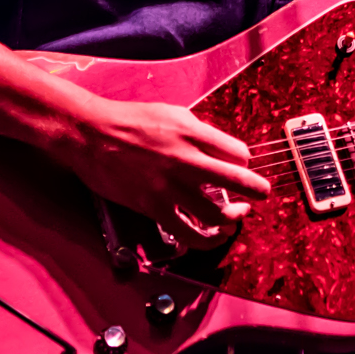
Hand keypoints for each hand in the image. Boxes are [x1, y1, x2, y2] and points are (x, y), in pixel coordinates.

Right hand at [62, 98, 271, 248]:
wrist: (92, 133)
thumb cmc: (130, 120)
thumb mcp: (173, 113)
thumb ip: (198, 132)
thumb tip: (219, 149)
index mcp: (193, 133)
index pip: (239, 153)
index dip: (244, 162)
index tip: (240, 166)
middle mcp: (186, 159)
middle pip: (238, 180)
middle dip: (257, 190)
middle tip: (262, 194)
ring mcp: (170, 186)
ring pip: (217, 213)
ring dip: (234, 219)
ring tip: (237, 217)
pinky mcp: (153, 207)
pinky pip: (188, 233)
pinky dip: (205, 240)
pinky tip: (212, 237)